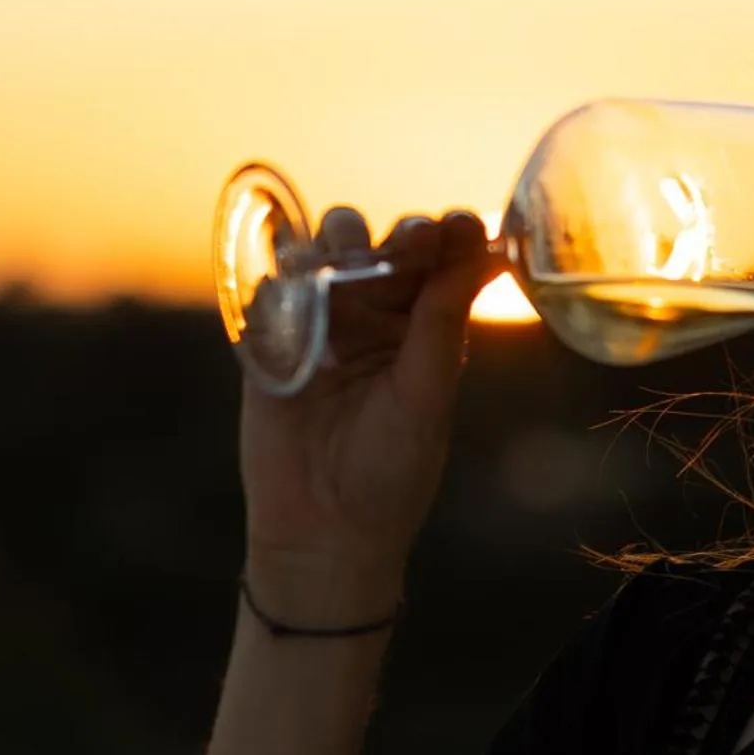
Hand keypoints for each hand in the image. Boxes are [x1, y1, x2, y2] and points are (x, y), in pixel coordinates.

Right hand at [239, 206, 502, 621]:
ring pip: (325, 255)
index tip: (461, 223)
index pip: (437, 264)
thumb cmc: (391, 471)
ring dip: (339, 241)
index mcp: (422, 327)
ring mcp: (320, 324)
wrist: (323, 531)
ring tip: (352, 252)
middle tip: (416, 238)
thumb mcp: (425, 395)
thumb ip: (441, 323)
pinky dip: (282, 276)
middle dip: (397, 235)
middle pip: (381, 247)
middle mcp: (374, 316)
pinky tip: (296, 280)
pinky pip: (272, 290)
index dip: (448, 237)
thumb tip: (483, 254)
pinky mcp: (270, 339)